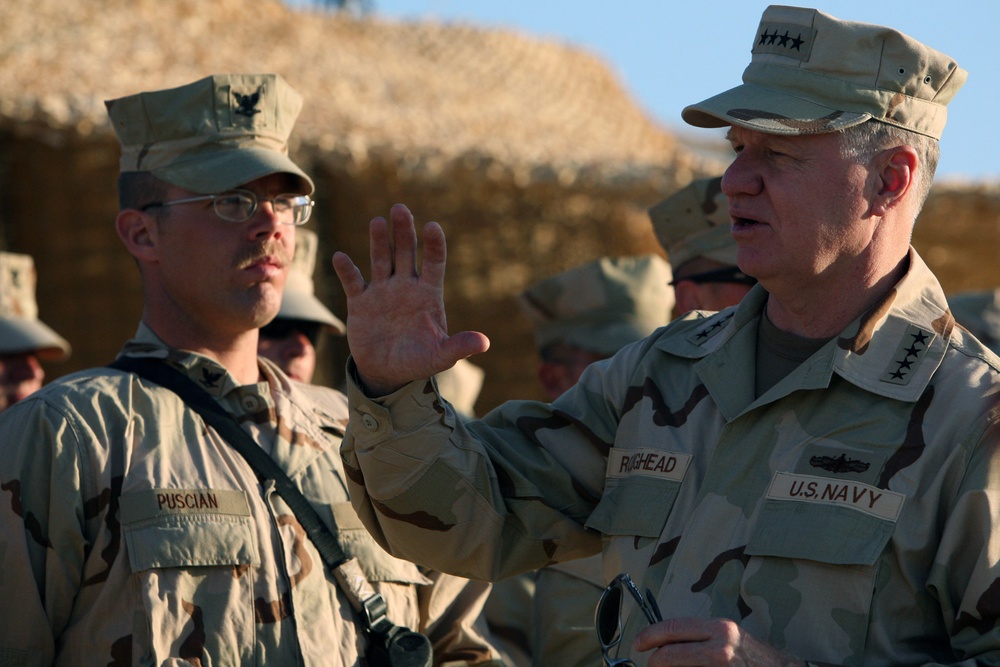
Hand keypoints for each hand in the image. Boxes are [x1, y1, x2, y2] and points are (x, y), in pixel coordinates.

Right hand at [332, 204, 489, 395]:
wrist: (388, 372)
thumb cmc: (419, 360)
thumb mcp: (440, 356)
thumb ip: (459, 347)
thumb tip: (484, 343)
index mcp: (428, 294)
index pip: (434, 263)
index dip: (434, 245)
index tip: (432, 227)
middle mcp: (406, 286)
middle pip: (406, 252)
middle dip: (404, 232)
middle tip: (400, 209)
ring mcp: (382, 291)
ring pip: (382, 260)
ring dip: (379, 241)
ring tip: (377, 222)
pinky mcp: (360, 301)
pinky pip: (353, 281)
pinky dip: (347, 270)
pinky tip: (340, 258)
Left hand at [634, 617, 804, 665]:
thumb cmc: (754, 655)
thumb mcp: (728, 636)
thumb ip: (699, 637)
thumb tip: (667, 643)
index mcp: (718, 629)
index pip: (672, 629)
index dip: (649, 636)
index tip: (638, 643)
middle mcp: (719, 648)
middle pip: (667, 655)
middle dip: (654, 662)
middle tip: (651, 665)